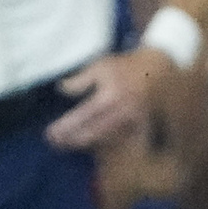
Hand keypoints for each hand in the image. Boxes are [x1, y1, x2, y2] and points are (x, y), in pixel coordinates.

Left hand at [47, 44, 168, 150]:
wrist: (157, 70)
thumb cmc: (126, 66)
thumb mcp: (101, 65)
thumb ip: (81, 79)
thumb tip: (62, 90)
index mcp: (109, 96)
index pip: (82, 117)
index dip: (65, 128)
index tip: (50, 134)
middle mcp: (120, 112)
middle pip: (91, 134)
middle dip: (71, 140)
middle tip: (55, 143)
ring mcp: (130, 122)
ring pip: (104, 139)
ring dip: (84, 143)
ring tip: (67, 143)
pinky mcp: (139, 127)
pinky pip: (118, 139)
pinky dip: (103, 142)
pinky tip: (91, 142)